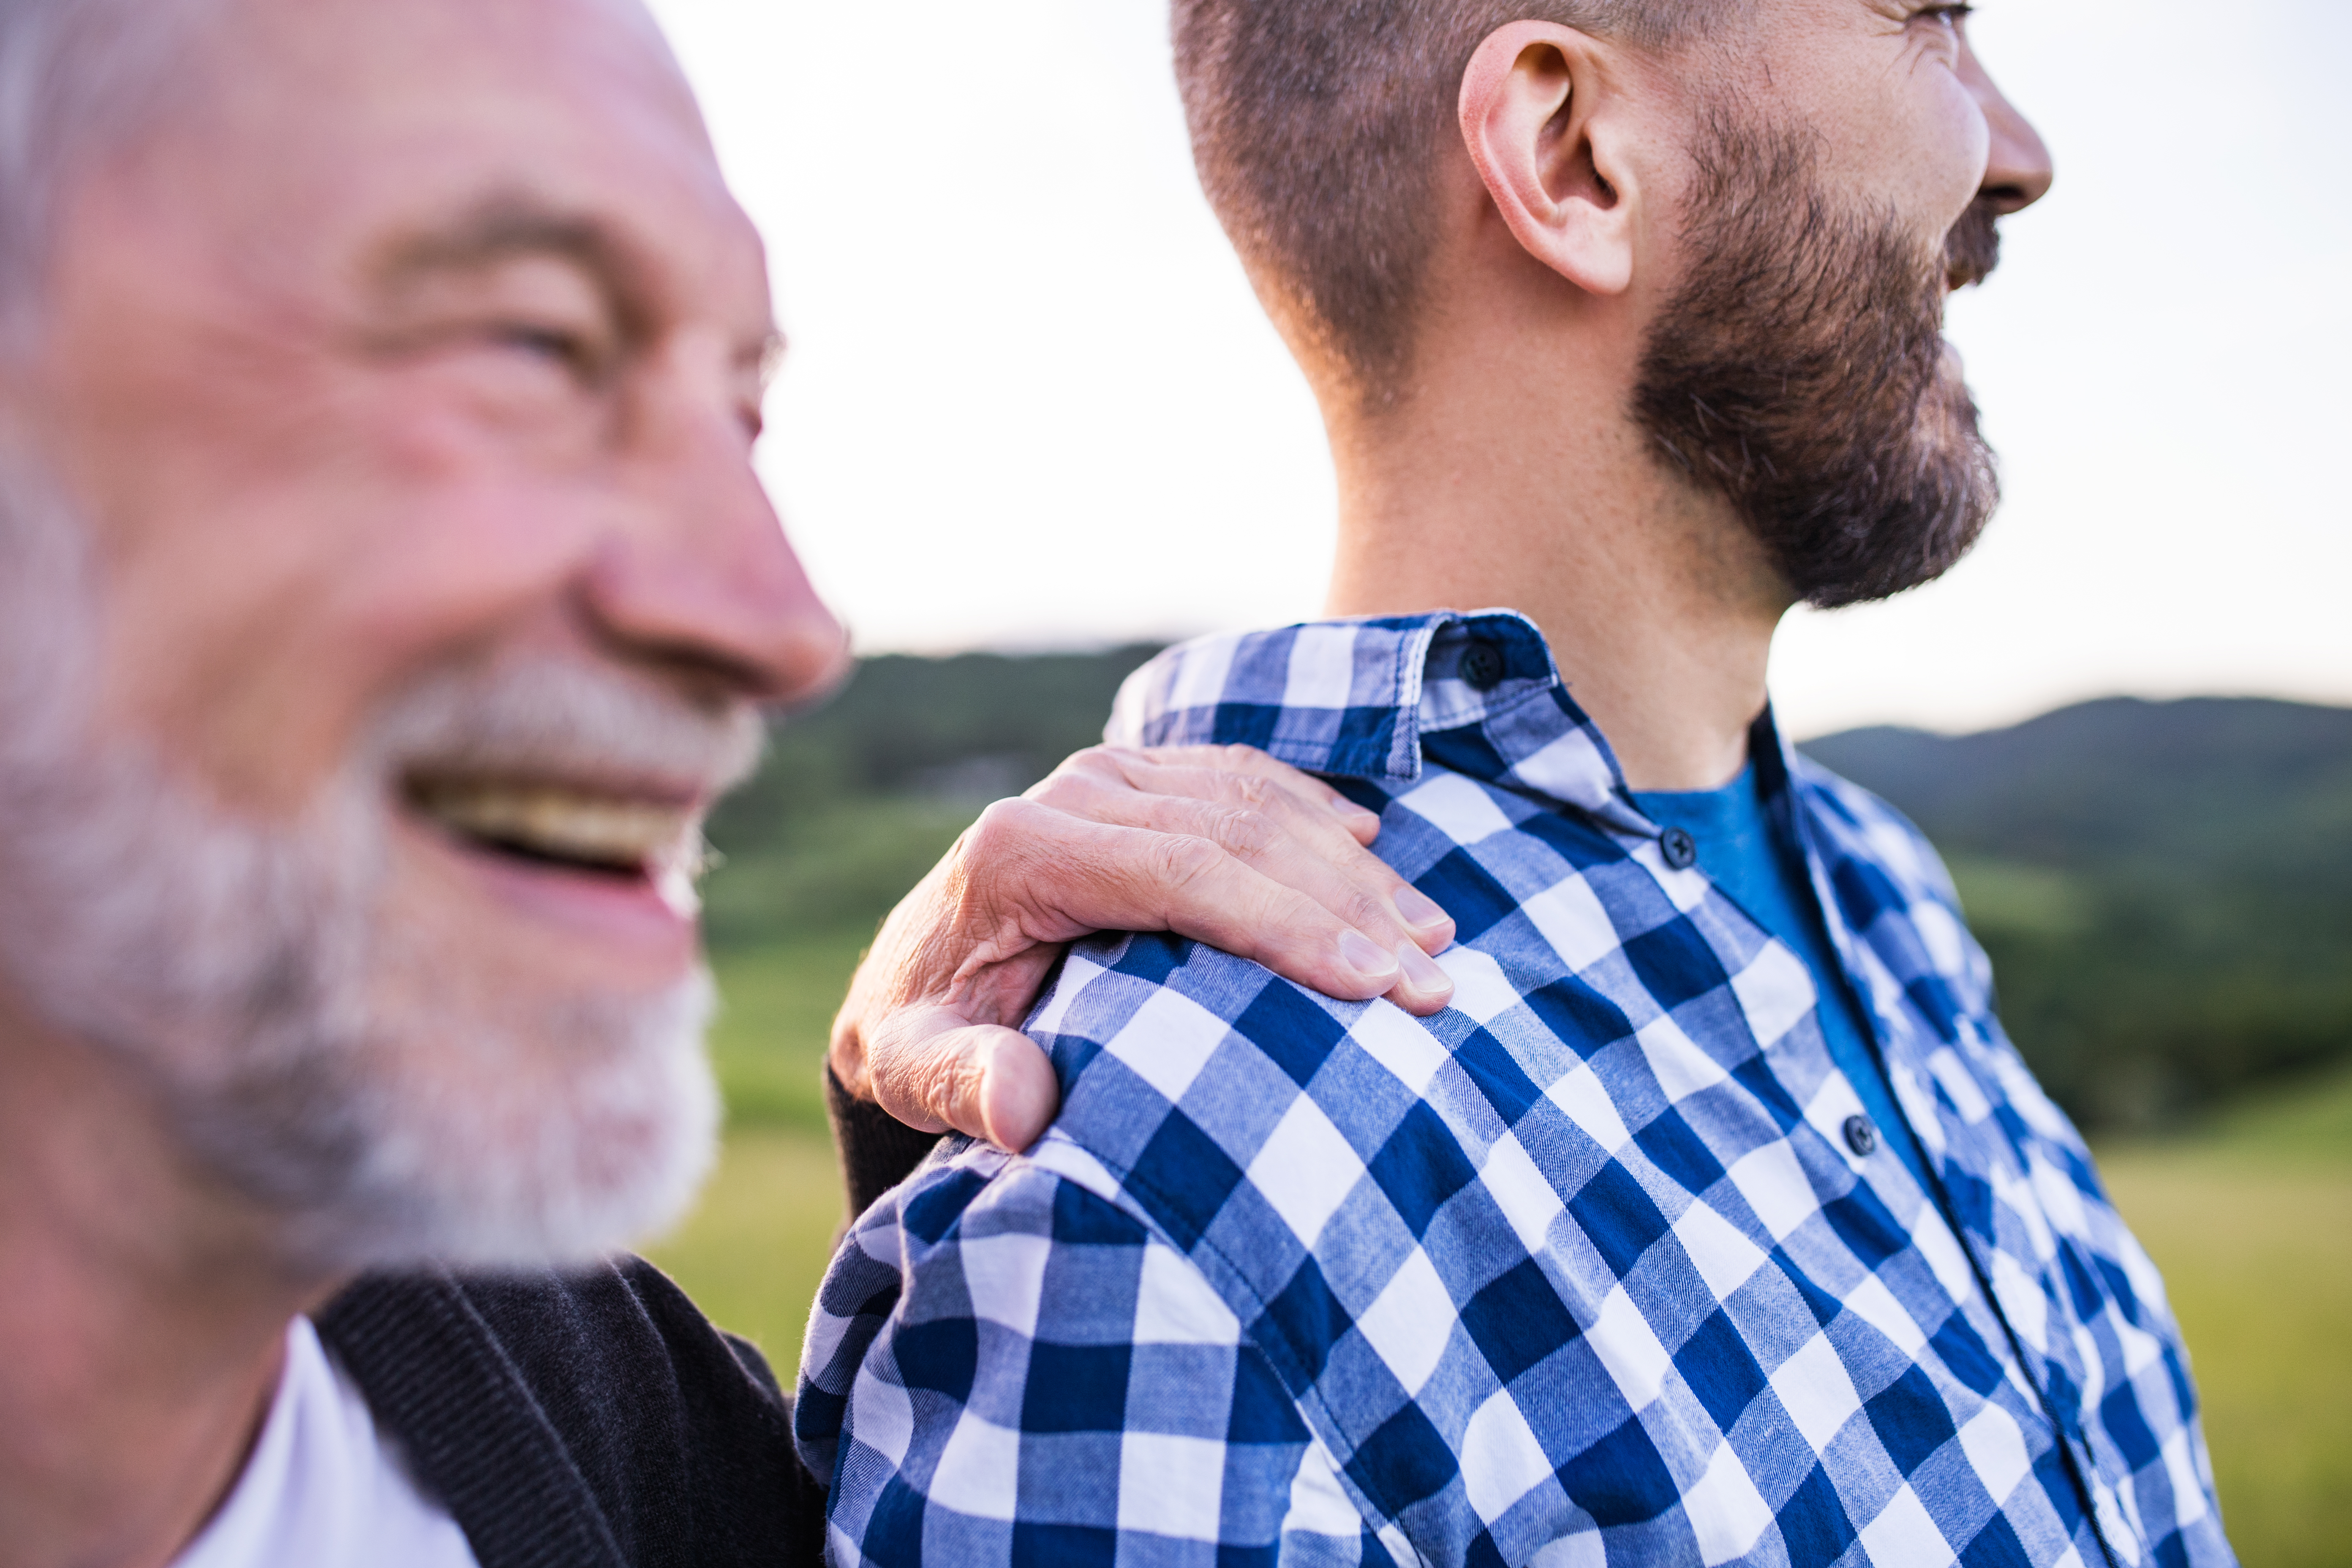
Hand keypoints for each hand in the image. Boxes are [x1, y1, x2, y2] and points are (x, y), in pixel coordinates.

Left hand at [829, 744, 1456, 1152]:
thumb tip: (1022, 1108)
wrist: (905, 974)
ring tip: (1433, 937)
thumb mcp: (912, 1068)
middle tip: (1434, 980)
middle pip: (1239, 831)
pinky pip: (1246, 781)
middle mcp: (1069, 792)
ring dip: (1352, 868)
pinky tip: (1377, 851)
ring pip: (1257, 801)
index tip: (1375, 983)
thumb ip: (958, 1082)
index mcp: (1021, 850)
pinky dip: (1317, 817)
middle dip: (1347, 904)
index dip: (1288, 924)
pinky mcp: (1139, 778)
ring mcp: (1108, 774)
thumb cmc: (918, 1034)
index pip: (1185, 872)